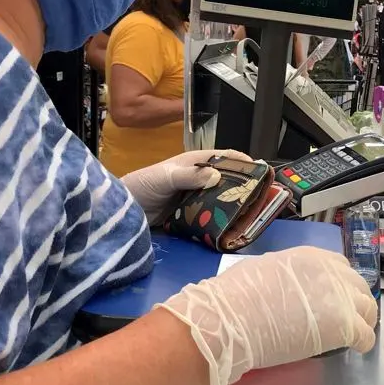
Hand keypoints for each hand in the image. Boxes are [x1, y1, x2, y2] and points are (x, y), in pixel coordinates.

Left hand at [122, 149, 252, 225]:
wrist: (122, 212)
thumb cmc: (141, 185)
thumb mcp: (165, 177)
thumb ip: (188, 175)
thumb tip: (216, 175)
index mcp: (194, 163)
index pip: (223, 157)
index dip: (242, 160)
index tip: (260, 168)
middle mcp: (197, 179)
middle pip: (225, 180)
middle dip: (242, 185)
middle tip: (261, 195)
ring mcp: (194, 198)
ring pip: (219, 199)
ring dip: (232, 204)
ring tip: (250, 212)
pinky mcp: (189, 215)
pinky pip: (208, 216)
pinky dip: (219, 220)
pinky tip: (229, 226)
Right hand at [157, 246, 377, 384]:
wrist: (233, 319)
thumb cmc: (236, 295)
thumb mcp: (262, 269)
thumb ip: (282, 275)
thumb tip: (281, 286)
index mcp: (310, 257)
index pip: (340, 266)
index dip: (339, 284)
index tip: (334, 297)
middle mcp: (331, 273)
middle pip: (358, 286)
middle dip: (355, 301)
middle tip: (347, 318)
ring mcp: (340, 299)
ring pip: (368, 308)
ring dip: (363, 320)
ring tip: (354, 333)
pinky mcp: (343, 326)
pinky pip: (365, 336)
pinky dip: (363, 342)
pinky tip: (355, 349)